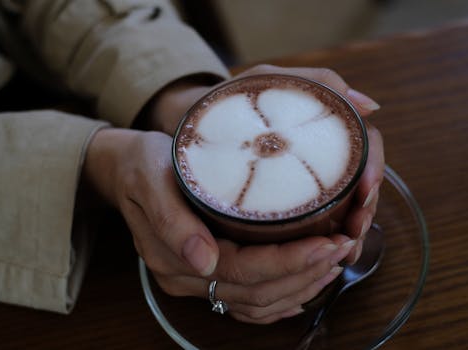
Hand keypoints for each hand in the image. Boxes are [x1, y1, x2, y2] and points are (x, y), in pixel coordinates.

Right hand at [82, 129, 356, 323]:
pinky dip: (283, 296)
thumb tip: (203, 261)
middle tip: (342, 247)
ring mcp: (198, 280)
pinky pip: (250, 300)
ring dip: (301, 287)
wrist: (126, 167)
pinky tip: (307, 284)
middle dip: (305, 274)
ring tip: (334, 262)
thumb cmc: (142, 164)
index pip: (243, 270)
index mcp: (174, 257)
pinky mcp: (208, 274)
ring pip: (258, 302)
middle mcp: (188, 277)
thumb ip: (172, 219)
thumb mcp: (151, 176)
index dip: (288, 262)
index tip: (327, 243)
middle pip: (257, 292)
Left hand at [234, 65, 384, 263]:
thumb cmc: (231, 99)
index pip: (365, 145)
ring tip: (343, 252)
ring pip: (343, 208)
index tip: (364, 192)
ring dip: (349, 231)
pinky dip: (324, 242)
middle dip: (363, 209)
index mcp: (323, 126)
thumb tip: (370, 106)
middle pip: (360, 183)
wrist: (192, 121)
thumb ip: (318, 83)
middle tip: (352, 232)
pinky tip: (324, 260)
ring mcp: (306, 178)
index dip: (373, 168)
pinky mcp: (288, 201)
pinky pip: (315, 225)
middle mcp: (319, 154)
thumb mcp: (270, 80)